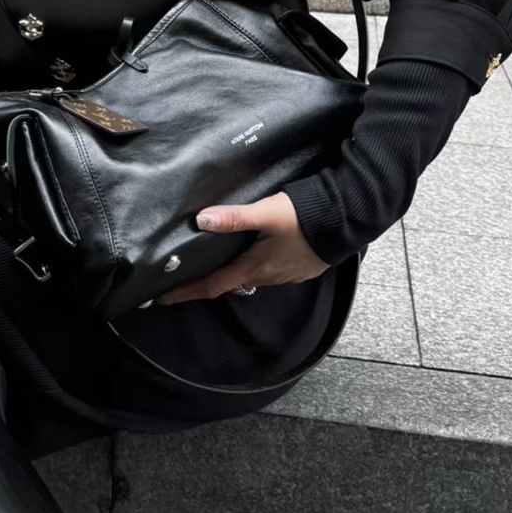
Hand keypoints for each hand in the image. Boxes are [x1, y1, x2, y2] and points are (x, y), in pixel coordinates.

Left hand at [158, 192, 328, 303]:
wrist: (348, 222)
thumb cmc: (305, 217)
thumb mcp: (266, 213)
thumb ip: (234, 217)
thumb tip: (201, 220)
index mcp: (255, 267)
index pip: (213, 285)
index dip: (187, 292)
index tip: (163, 299)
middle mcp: (267, 277)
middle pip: (229, 284)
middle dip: (206, 283)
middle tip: (184, 278)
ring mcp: (285, 275)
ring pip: (249, 278)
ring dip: (230, 275)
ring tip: (213, 264)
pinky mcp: (299, 269)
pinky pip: (268, 273)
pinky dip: (251, 268)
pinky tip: (249, 255)